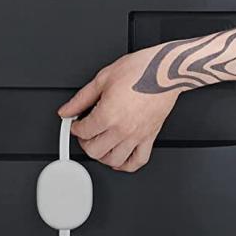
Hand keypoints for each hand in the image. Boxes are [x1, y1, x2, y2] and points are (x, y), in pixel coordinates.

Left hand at [58, 44, 183, 172]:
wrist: (168, 71)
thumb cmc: (142, 70)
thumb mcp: (105, 77)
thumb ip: (82, 98)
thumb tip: (67, 110)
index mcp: (108, 114)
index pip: (83, 132)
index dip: (75, 127)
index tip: (77, 122)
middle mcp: (122, 129)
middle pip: (94, 150)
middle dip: (85, 143)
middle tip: (86, 133)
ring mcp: (137, 135)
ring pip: (113, 160)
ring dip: (102, 156)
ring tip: (100, 145)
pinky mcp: (150, 136)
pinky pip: (138, 161)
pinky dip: (127, 165)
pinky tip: (120, 159)